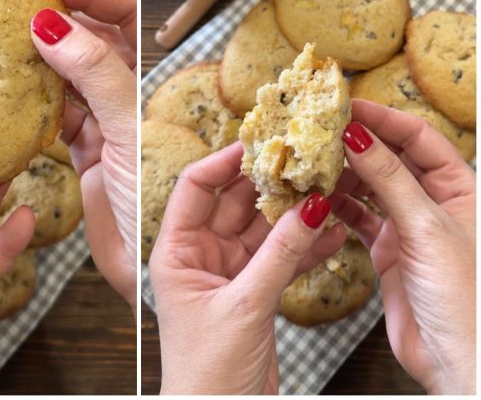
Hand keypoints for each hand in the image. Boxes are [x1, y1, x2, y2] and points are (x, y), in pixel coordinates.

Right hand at [30, 0, 136, 309]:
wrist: (148, 269)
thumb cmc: (155, 201)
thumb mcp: (127, 130)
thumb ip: (94, 76)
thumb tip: (52, 26)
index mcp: (149, 81)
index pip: (123, 17)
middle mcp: (126, 97)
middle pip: (91, 42)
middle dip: (57, 20)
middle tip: (12, 6)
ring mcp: (104, 125)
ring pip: (66, 78)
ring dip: (39, 60)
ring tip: (2, 41)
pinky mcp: (83, 154)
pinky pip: (53, 117)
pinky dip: (31, 105)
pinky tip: (8, 94)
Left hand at [151, 142, 345, 393]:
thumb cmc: (206, 370)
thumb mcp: (245, 305)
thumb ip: (279, 255)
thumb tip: (309, 206)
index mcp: (175, 251)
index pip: (196, 187)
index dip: (225, 161)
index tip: (261, 142)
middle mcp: (198, 256)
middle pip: (234, 203)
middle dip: (270, 182)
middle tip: (306, 160)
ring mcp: (227, 274)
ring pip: (263, 230)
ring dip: (294, 213)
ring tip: (330, 189)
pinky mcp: (253, 294)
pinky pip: (280, 259)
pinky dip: (305, 246)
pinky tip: (335, 232)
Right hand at [331, 100, 475, 393]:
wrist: (457, 361)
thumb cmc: (463, 297)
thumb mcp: (424, 227)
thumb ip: (388, 178)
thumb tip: (356, 134)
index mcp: (461, 189)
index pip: (418, 137)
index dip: (382, 119)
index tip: (344, 107)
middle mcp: (435, 203)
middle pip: (390, 158)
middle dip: (355, 143)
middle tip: (316, 130)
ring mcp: (410, 227)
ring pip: (369, 187)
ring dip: (340, 174)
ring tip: (309, 162)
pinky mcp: (388, 252)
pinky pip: (357, 218)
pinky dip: (335, 207)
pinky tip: (314, 199)